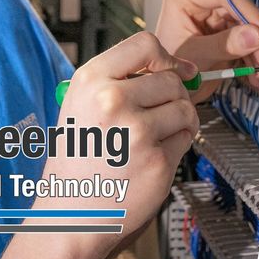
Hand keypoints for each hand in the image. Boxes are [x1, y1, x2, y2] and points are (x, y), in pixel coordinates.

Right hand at [36, 32, 198, 258]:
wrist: (71, 213)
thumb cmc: (77, 161)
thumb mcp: (81, 105)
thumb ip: (121, 80)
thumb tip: (177, 68)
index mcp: (89, 81)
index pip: (144, 44)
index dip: (165, 57)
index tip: (174, 69)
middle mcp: (112, 100)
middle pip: (171, 79)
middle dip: (172, 96)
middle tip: (155, 116)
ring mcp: (137, 131)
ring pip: (185, 108)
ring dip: (180, 121)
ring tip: (154, 137)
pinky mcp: (158, 160)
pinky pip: (187, 138)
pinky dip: (177, 146)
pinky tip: (151, 157)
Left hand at [155, 0, 258, 100]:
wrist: (162, 87)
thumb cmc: (166, 69)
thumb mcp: (197, 56)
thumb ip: (226, 45)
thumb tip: (255, 35)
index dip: (249, 13)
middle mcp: (198, 1)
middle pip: (239, 12)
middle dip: (257, 40)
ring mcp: (210, 15)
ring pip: (246, 28)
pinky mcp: (219, 30)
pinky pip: (244, 39)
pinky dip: (252, 58)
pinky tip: (258, 75)